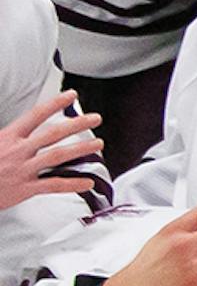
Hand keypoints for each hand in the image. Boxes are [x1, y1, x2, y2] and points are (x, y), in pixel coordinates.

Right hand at [0, 91, 101, 209]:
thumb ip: (8, 133)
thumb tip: (19, 126)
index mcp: (8, 137)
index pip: (35, 115)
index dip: (55, 104)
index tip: (71, 96)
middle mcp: (18, 151)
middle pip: (53, 133)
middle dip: (77, 124)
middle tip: (95, 118)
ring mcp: (23, 169)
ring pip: (58, 156)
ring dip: (81, 149)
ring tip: (98, 145)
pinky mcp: (25, 188)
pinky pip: (54, 185)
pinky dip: (73, 184)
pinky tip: (88, 182)